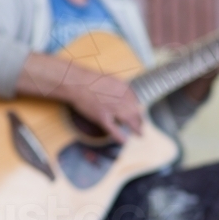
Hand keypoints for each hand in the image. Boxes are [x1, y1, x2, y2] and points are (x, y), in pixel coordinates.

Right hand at [16, 53, 142, 143]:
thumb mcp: (110, 79)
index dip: (138, 109)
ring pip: (129, 121)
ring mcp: (112, 108)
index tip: (138, 113)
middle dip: (140, 120)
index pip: (135, 101)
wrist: (76, 83)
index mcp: (123, 88)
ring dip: (136, 128)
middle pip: (135, 112)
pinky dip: (120, 136)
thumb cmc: (90, 80)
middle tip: (142, 126)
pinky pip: (114, 129)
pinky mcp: (102, 117)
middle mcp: (120, 98)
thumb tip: (127, 94)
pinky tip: (124, 140)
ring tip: (139, 134)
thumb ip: (120, 88)